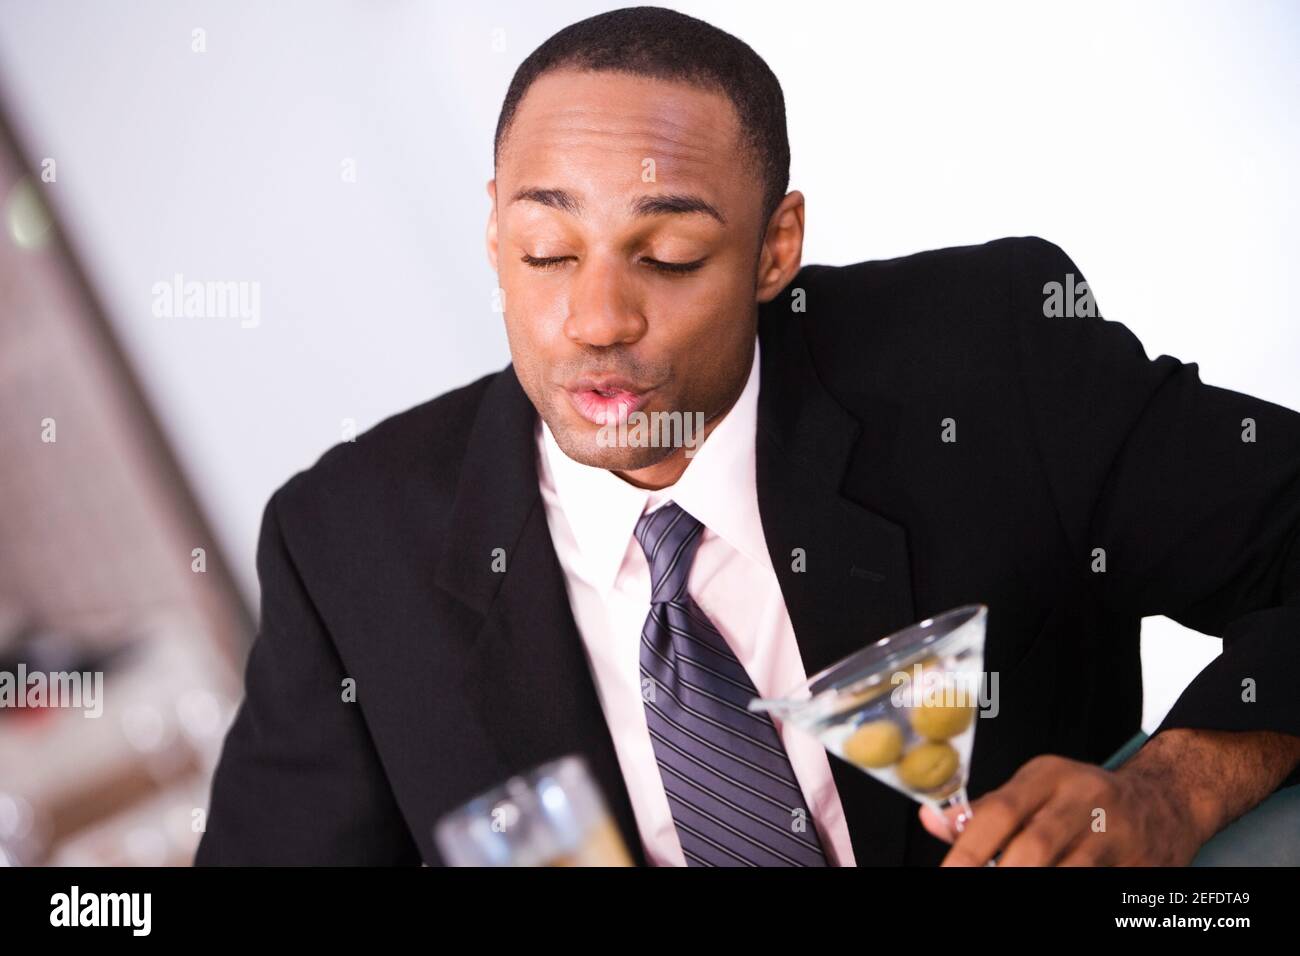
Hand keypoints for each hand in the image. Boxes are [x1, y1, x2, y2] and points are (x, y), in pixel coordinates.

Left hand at [917, 753, 1205, 865]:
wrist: (1167, 798)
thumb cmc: (1084, 798)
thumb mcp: (1034, 789)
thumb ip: (983, 810)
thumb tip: (931, 821)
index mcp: (1049, 776)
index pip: (1001, 810)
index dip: (969, 846)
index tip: (948, 872)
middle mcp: (1085, 799)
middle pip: (1036, 846)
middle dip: (1002, 874)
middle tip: (978, 891)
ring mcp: (1118, 835)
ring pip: (1070, 871)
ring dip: (1037, 884)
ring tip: (1017, 891)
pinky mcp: (1143, 866)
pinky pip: (1099, 886)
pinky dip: (1074, 891)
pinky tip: (1056, 889)